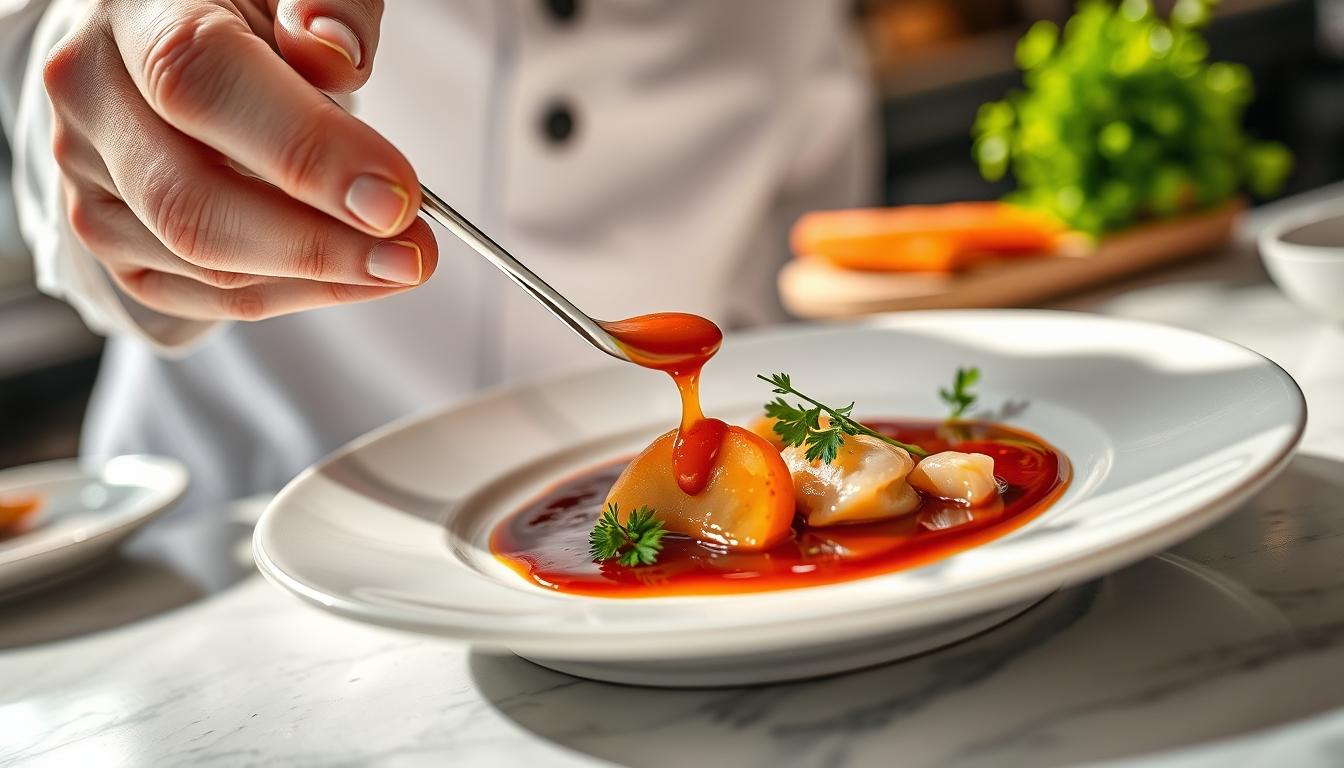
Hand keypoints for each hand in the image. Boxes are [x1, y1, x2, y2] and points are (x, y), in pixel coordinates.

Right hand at [42, 0, 438, 321]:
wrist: (172, 28)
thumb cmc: (248, 5)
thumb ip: (326, 3)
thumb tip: (334, 52)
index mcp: (131, 12)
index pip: (200, 83)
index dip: (304, 149)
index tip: (395, 198)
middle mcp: (90, 96)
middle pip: (190, 200)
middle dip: (320, 243)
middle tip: (415, 252)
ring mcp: (86, 176)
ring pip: (200, 261)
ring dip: (317, 277)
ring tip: (399, 260)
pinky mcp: (110, 234)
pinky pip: (203, 294)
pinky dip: (292, 293)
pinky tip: (353, 275)